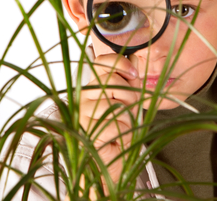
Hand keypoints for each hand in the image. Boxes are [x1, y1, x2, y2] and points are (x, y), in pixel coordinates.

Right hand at [79, 53, 139, 183]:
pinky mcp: (84, 128)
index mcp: (95, 83)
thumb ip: (130, 81)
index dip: (119, 63)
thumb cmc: (123, 125)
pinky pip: (112, 123)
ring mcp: (82, 110)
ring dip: (127, 117)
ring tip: (123, 125)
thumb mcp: (131, 99)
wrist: (116, 154)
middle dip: (130, 95)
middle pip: (111, 80)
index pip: (101, 61)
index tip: (134, 74)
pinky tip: (118, 136)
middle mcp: (84, 94)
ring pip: (113, 103)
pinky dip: (122, 131)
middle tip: (130, 109)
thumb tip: (133, 64)